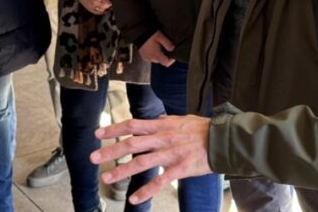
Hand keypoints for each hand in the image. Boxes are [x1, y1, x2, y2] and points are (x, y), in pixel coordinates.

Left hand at [91, 115, 211, 204]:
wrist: (223, 140)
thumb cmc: (203, 129)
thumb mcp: (182, 119)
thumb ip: (167, 120)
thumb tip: (157, 119)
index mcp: (162, 126)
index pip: (132, 125)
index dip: (114, 128)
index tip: (98, 133)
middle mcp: (163, 139)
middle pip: (132, 143)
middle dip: (111, 150)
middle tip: (93, 157)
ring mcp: (171, 154)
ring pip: (142, 162)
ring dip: (122, 171)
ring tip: (106, 178)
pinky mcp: (180, 169)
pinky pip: (160, 181)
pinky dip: (147, 191)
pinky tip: (134, 199)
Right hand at [139, 31, 174, 65]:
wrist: (138, 33)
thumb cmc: (149, 35)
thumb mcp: (160, 37)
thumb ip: (167, 44)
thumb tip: (173, 49)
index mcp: (155, 55)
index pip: (166, 63)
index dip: (171, 60)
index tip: (173, 55)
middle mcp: (150, 58)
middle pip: (161, 61)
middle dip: (164, 55)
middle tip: (164, 47)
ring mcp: (146, 58)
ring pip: (156, 59)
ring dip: (158, 54)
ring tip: (158, 46)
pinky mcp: (143, 56)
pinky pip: (151, 57)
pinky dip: (153, 54)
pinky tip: (153, 47)